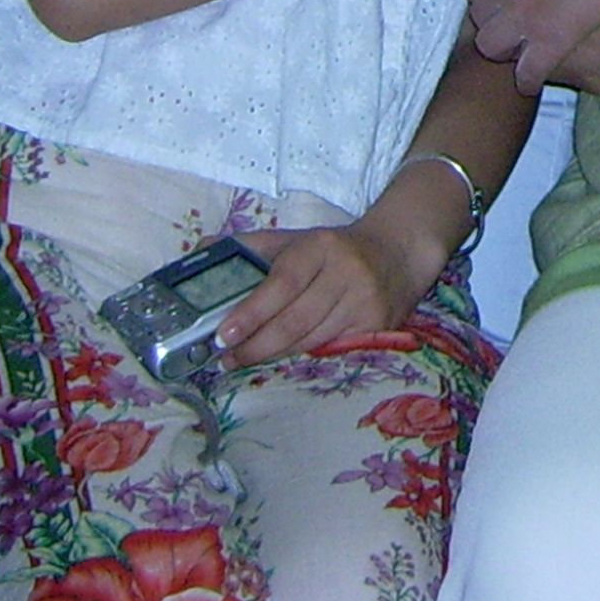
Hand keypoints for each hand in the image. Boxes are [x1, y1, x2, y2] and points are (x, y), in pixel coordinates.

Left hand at [217, 219, 433, 365]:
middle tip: (226, 359)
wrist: (399, 250)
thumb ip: (250, 246)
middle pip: (295, 320)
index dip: (251, 312)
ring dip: (274, 356)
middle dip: (256, 345)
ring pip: (312, 340)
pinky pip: (332, 349)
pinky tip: (282, 361)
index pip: (282, 283)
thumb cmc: (335, 249)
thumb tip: (201, 251)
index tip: (223, 334)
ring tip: (242, 362)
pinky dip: (303, 357)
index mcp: (319, 247)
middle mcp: (346, 273)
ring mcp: (365, 302)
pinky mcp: (379, 326)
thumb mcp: (296, 238)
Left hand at [461, 0, 599, 88]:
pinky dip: (528, 79)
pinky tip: (535, 79)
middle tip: (516, 25)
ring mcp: (527, 14)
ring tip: (524, 50)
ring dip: (506, 50)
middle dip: (494, 22)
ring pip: (492, 47)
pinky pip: (527, 71)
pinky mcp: (554, 39)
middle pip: (479, 17)